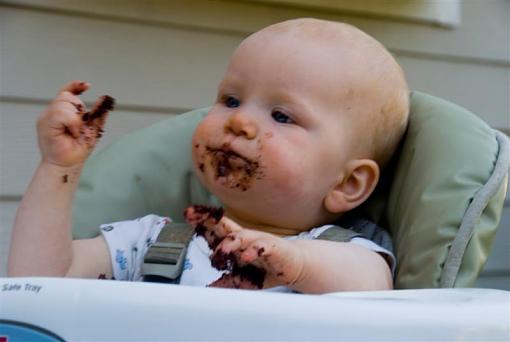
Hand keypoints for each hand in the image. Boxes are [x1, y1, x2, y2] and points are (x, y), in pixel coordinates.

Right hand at [37, 80, 114, 167]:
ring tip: (75, 132)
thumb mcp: (92, 129)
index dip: (75, 86)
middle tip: (80, 126)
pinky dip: (71, 122)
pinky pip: (60, 113)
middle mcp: (51, 112)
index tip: (87, 86)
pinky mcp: (44, 123)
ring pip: (63, 103)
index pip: (66, 92)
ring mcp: (46, 117)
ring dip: (75, 118)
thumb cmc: (77, 149)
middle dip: (78, 108)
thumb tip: (104, 99)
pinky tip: (72, 132)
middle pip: (66, 96)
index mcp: (62, 112)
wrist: (68, 165)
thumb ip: (97, 114)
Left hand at [184, 206, 304, 289]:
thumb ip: (226, 282)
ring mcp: (258, 241)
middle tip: (193, 215)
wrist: (294, 266)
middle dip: (208, 220)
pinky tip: (247, 256)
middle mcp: (245, 238)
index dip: (202, 221)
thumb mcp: (242, 279)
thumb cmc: (267, 268)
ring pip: (242, 237)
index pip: (216, 229)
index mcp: (236, 242)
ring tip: (221, 249)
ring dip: (230, 242)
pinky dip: (255, 251)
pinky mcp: (273, 248)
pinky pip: (263, 247)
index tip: (188, 214)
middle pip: (224, 226)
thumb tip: (208, 289)